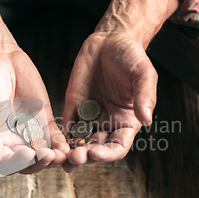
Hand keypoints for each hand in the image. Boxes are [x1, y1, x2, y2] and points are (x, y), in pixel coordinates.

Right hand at [0, 46, 69, 174]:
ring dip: (54, 158)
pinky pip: (55, 138)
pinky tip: (67, 145)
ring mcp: (30, 133)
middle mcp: (12, 141)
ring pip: (43, 154)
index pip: (6, 163)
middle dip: (40, 162)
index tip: (28, 155)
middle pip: (28, 163)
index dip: (17, 163)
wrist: (2, 60)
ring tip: (62, 155)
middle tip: (49, 156)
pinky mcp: (44, 122)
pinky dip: (61, 144)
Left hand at [62, 32, 157, 171]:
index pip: (118, 146)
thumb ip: (145, 96)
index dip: (107, 154)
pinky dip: (59, 136)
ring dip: (71, 151)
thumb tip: (146, 119)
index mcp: (127, 121)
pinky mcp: (74, 106)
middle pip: (96, 148)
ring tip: (61, 157)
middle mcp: (108, 123)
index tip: (96, 153)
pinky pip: (66, 125)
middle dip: (85, 155)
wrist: (111, 39)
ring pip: (80, 141)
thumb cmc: (132, 56)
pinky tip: (51, 143)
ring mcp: (90, 116)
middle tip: (74, 158)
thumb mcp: (143, 74)